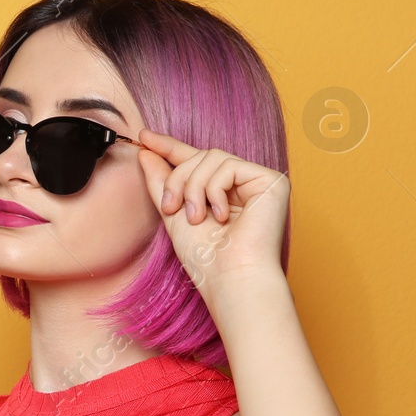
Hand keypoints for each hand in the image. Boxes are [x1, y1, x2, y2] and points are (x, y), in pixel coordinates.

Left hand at [134, 128, 288, 296]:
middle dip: (177, 179)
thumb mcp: (173, 214)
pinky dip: (214, 189)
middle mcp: (242, 184)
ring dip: (193, 187)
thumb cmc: (205, 258)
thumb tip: (146, 152)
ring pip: (211, 157)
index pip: (194, 160)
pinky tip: (221, 215)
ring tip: (195, 217)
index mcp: (222, 192)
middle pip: (200, 156)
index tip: (144, 138)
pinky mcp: (271, 181)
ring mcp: (258, 181)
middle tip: (171, 208)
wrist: (230, 277)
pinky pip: (228, 165)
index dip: (169, 147)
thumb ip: (161, 182)